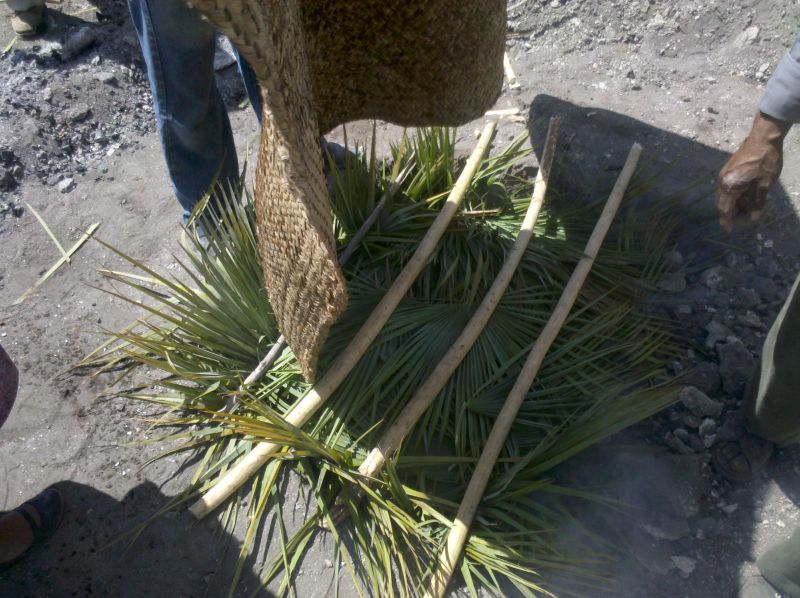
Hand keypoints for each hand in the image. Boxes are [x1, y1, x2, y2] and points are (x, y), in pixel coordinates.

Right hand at [717, 112, 788, 231]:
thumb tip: (754, 217)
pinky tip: (748, 194)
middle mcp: (723, 182)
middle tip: (748, 217)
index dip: (728, 221)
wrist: (764, 137)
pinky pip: (728, 188)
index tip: (729, 231)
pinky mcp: (728, 169)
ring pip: (726, 196)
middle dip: (733, 213)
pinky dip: (736, 195)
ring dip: (736, 204)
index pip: (725, 210)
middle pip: (723, 204)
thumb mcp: (765, 185)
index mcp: (730, 187)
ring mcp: (724, 175)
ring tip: (751, 206)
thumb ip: (757, 203)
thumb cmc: (765, 161)